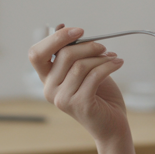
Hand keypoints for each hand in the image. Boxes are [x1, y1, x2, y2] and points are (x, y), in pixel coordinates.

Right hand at [28, 24, 127, 143]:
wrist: (112, 126)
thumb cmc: (99, 96)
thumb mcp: (83, 70)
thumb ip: (72, 54)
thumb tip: (61, 27)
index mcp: (47, 79)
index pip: (36, 54)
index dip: (55, 38)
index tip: (78, 31)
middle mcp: (50, 90)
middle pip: (63, 55)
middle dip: (87, 46)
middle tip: (103, 47)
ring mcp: (63, 99)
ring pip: (80, 65)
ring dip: (100, 57)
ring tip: (113, 58)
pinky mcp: (80, 104)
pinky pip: (94, 76)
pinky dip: (109, 66)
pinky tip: (118, 63)